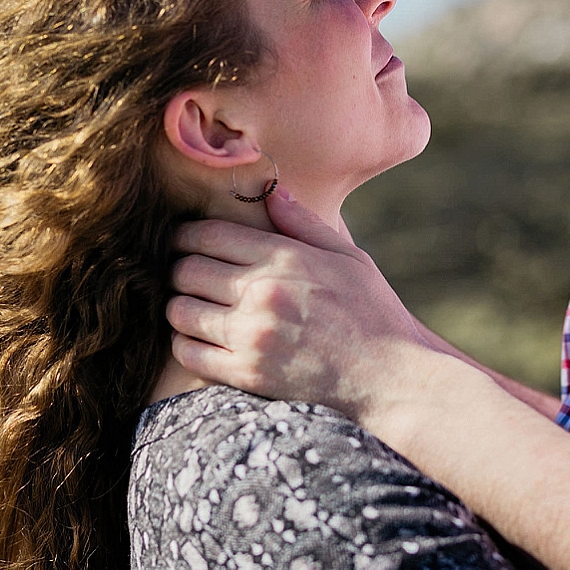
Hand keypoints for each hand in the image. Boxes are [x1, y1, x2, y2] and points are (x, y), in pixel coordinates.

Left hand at [166, 185, 437, 419]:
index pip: (208, 234)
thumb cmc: (372, 314)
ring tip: (194, 309)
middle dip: (181, 270)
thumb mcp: (348, 258)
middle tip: (188, 277)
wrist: (390, 379)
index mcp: (285, 258)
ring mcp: (252, 334)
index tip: (184, 241)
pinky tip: (199, 340)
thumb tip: (270, 189)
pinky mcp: (246, 372)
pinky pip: (187, 352)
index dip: (186, 235)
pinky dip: (184, 344)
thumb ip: (303, 223)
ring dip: (180, 307)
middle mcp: (262, 293)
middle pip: (185, 270)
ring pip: (179, 311)